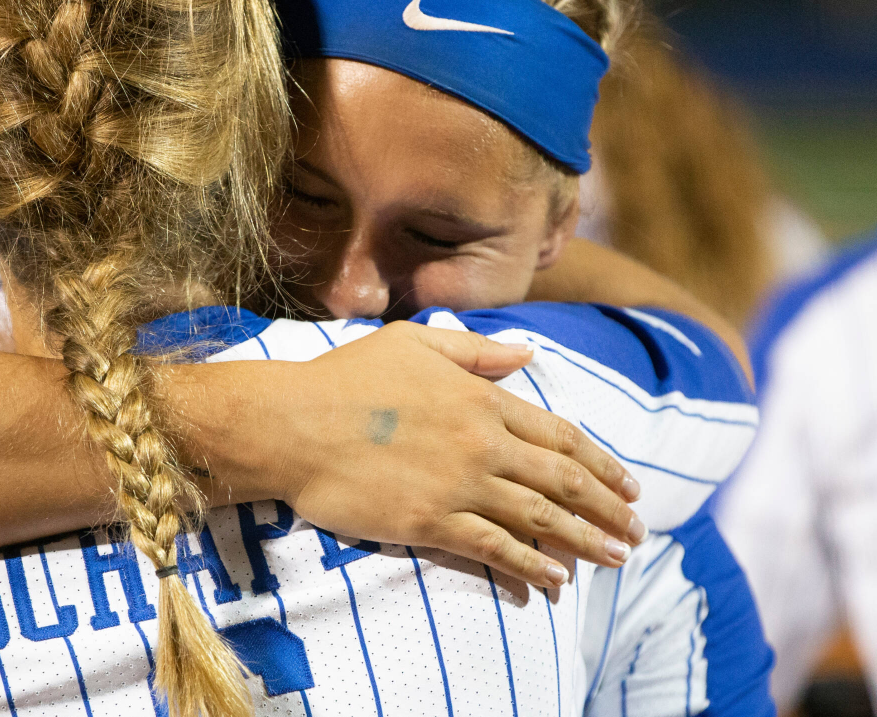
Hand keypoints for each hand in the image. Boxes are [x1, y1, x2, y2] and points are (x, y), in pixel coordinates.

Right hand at [198, 322, 644, 589]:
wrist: (290, 422)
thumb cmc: (344, 378)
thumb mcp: (413, 343)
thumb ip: (475, 351)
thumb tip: (527, 354)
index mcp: (481, 398)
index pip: (560, 436)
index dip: (602, 464)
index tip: (628, 485)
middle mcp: (482, 442)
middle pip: (563, 481)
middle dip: (608, 508)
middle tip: (636, 531)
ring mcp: (458, 484)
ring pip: (539, 518)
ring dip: (585, 541)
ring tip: (615, 559)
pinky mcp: (429, 521)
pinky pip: (495, 549)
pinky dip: (530, 567)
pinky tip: (554, 582)